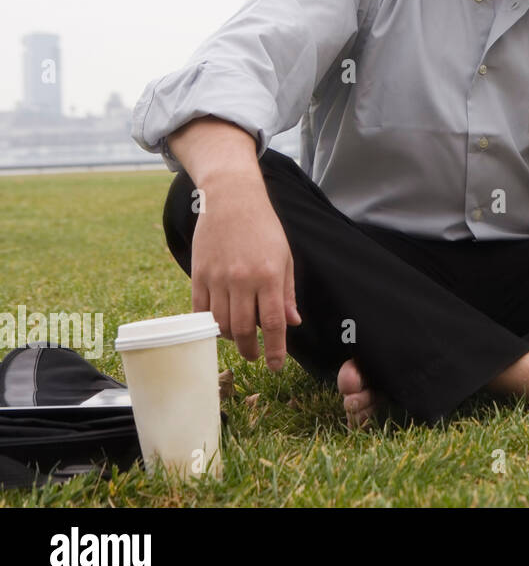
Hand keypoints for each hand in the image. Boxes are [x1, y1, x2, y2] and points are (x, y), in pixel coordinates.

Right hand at [189, 171, 300, 370]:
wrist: (232, 199)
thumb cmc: (264, 228)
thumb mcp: (285, 257)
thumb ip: (287, 292)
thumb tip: (292, 323)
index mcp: (269, 276)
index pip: (273, 323)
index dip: (274, 349)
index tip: (275, 366)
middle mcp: (242, 280)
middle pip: (243, 329)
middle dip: (250, 350)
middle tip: (255, 356)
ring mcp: (217, 278)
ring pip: (220, 323)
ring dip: (230, 338)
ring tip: (239, 339)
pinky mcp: (199, 274)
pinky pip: (200, 310)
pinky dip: (208, 324)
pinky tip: (218, 325)